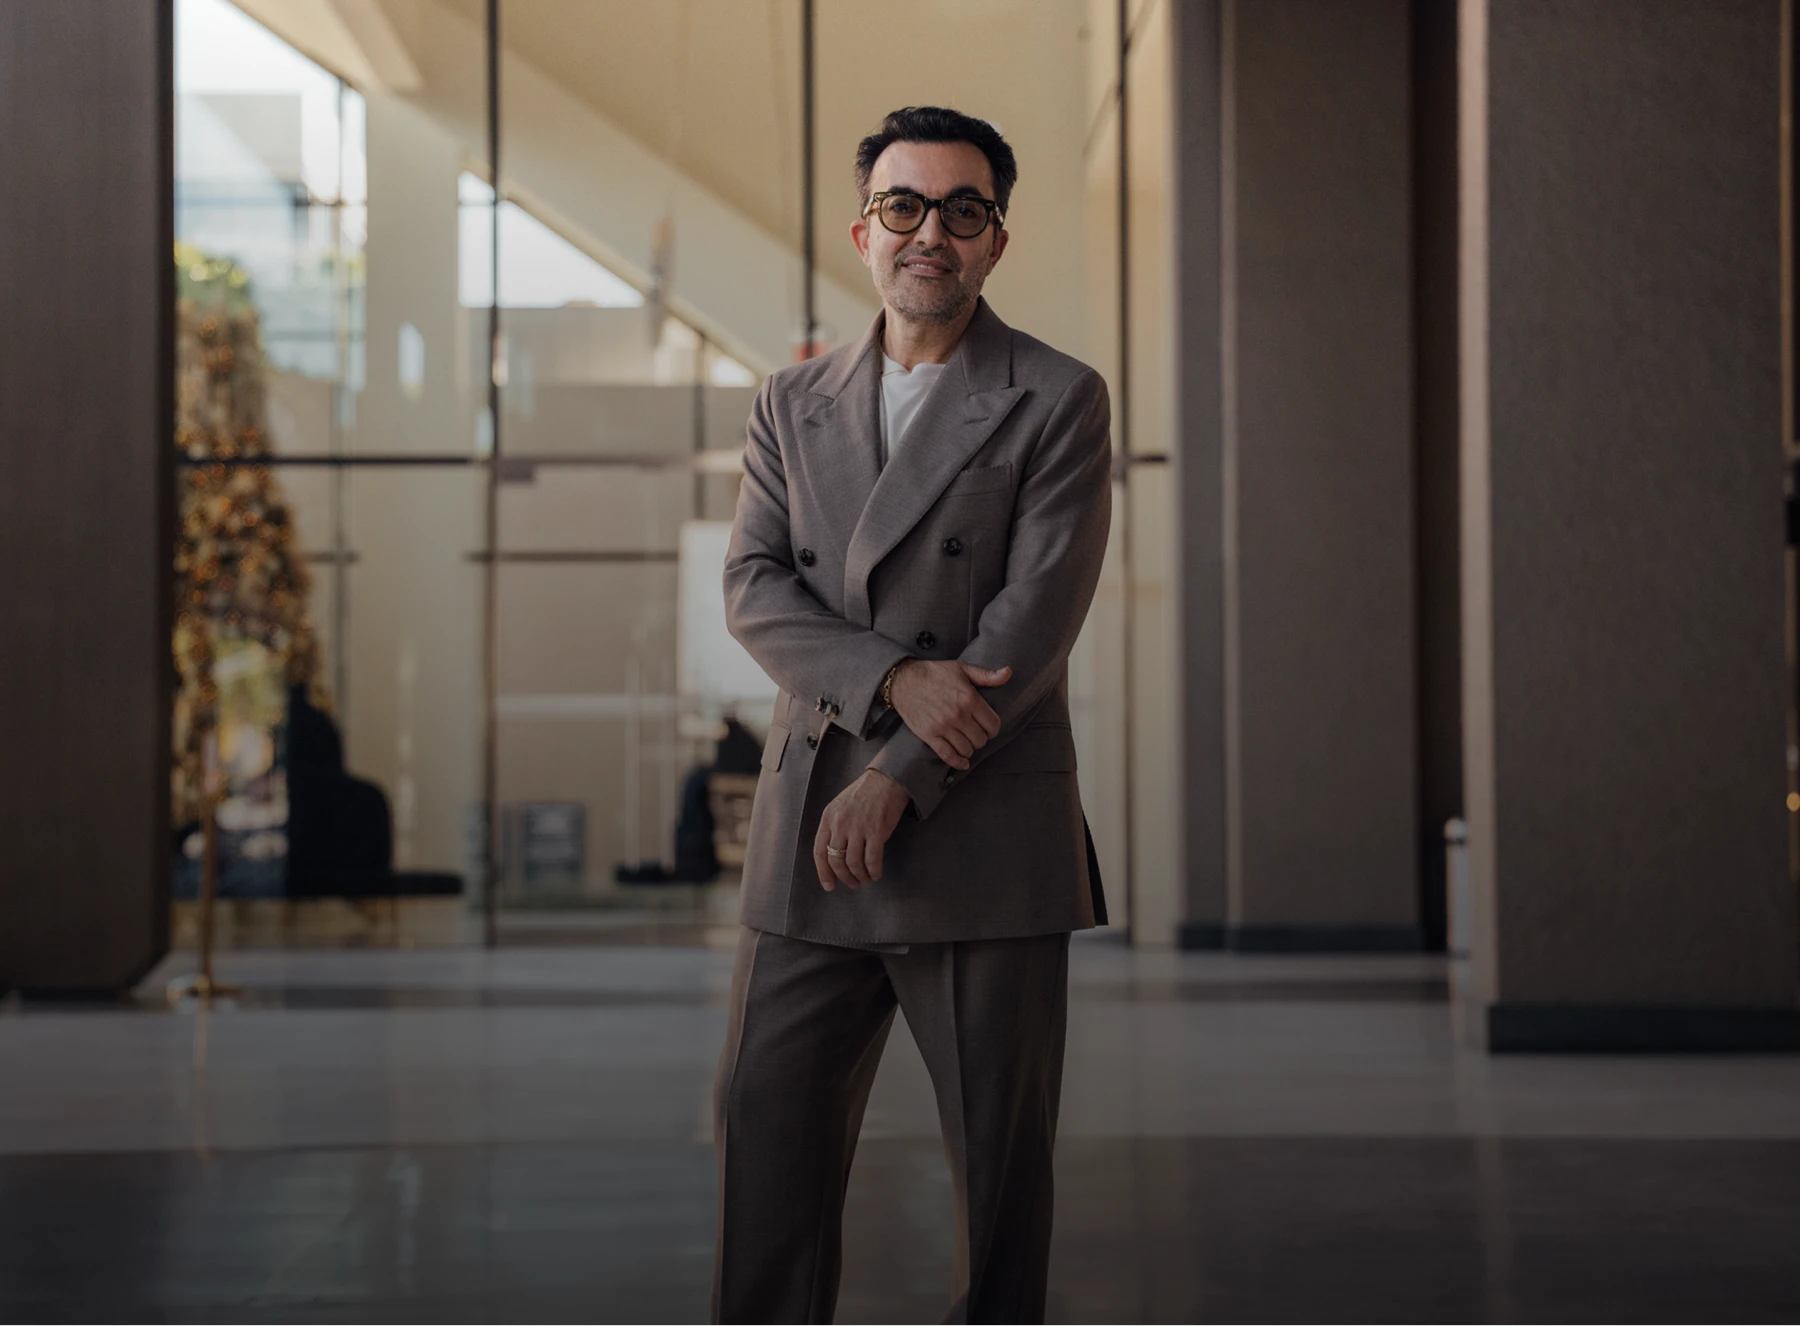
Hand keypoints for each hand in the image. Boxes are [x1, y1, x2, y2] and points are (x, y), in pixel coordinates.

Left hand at [813, 769, 910, 889]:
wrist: (887, 779)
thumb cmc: (865, 792)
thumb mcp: (840, 806)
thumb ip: (835, 826)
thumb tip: (835, 854)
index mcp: (828, 817)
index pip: (820, 851)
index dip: (823, 872)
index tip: (829, 885)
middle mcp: (840, 823)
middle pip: (836, 861)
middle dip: (844, 877)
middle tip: (852, 883)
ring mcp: (858, 828)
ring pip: (854, 863)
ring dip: (860, 876)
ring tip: (865, 878)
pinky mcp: (876, 831)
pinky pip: (872, 860)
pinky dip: (873, 871)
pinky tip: (875, 873)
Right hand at [888, 659, 1011, 770]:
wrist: (904, 680)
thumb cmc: (934, 673)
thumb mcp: (962, 668)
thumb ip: (986, 675)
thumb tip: (1008, 673)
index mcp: (969, 698)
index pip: (993, 725)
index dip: (993, 728)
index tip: (988, 728)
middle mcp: (958, 714)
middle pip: (981, 740)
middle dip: (981, 738)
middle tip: (975, 733)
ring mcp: (943, 726)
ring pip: (967, 749)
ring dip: (969, 749)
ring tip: (966, 742)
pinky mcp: (929, 735)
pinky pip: (948, 756)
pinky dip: (958, 763)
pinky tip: (963, 762)